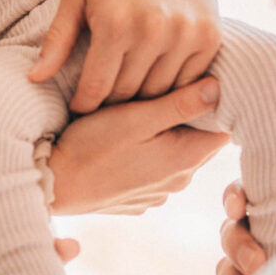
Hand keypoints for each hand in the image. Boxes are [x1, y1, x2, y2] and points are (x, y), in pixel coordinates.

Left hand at [28, 0, 219, 113]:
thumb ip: (56, 39)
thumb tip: (33, 79)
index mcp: (114, 24)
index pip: (96, 90)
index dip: (84, 104)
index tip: (80, 105)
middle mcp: (152, 31)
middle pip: (127, 94)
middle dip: (111, 101)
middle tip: (105, 97)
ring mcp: (184, 34)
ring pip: (159, 94)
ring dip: (143, 96)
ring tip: (130, 89)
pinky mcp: (209, 37)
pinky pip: (189, 82)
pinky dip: (173, 86)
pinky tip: (158, 75)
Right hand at [49, 77, 228, 214]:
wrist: (53, 184)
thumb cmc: (91, 145)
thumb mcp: (136, 117)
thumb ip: (179, 104)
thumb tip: (217, 87)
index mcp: (184, 159)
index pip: (222, 128)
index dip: (217, 102)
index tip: (201, 78)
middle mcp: (178, 181)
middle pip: (199, 139)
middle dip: (191, 114)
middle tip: (171, 84)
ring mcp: (158, 192)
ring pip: (177, 152)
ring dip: (169, 132)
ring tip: (145, 108)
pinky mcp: (138, 196)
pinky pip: (156, 167)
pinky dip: (150, 150)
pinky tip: (128, 137)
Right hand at [216, 125, 275, 274]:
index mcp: (273, 205)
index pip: (240, 195)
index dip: (233, 197)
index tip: (238, 206)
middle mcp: (260, 233)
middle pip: (228, 230)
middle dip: (235, 241)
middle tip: (256, 257)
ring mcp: (257, 264)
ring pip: (227, 263)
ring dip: (234, 269)